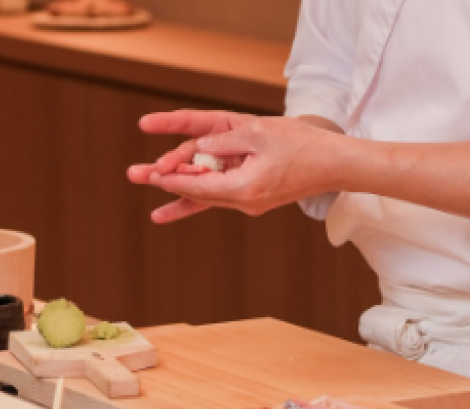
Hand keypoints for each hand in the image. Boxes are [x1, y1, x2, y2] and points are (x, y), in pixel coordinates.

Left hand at [131, 112, 339, 221]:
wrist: (334, 164)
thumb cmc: (302, 144)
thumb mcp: (259, 132)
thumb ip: (224, 142)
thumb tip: (198, 150)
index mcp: (244, 187)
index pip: (197, 184)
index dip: (170, 176)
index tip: (148, 172)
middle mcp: (244, 200)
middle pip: (197, 192)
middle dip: (167, 183)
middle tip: (135, 175)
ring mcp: (250, 202)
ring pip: (207, 199)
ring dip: (181, 196)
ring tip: (156, 216)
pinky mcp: (255, 197)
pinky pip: (220, 197)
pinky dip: (200, 200)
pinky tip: (180, 215)